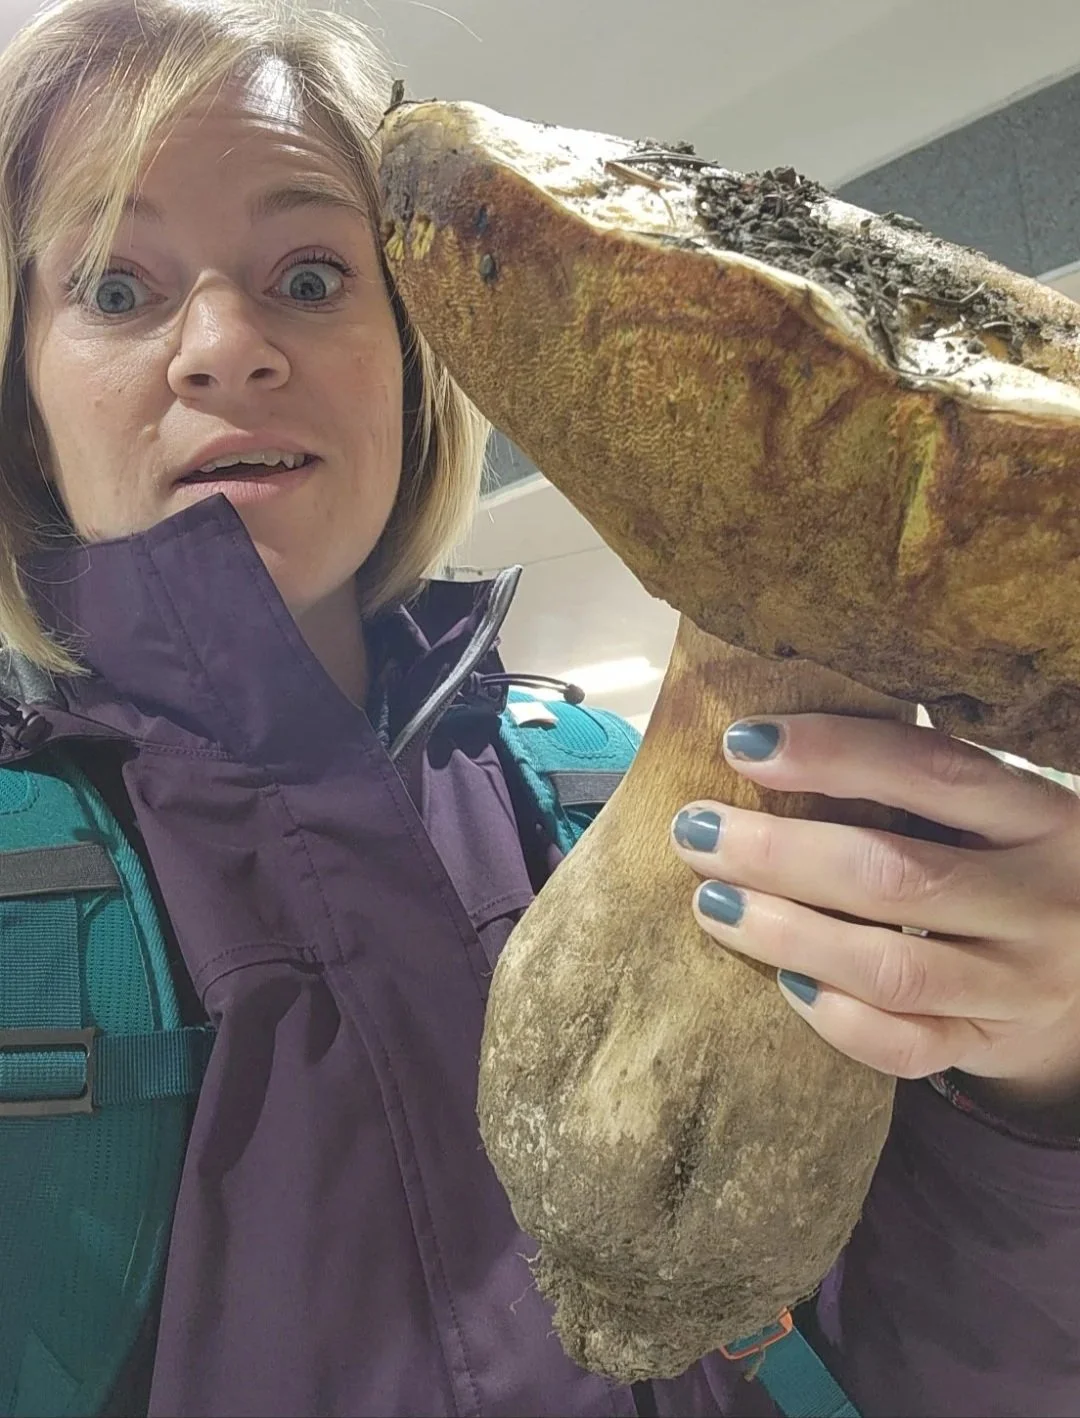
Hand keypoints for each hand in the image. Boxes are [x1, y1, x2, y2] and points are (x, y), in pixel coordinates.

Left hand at [669, 713, 1079, 1113]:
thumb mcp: (993, 815)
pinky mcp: (992, 1044)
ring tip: (711, 901)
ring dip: (785, 933)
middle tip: (695, 831)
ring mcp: (1023, 983)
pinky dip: (836, 1017)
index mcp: (1041, 814)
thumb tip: (761, 746)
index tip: (742, 742)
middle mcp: (1043, 899)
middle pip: (894, 874)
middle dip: (778, 852)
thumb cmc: (1006, 867)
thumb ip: (914, 787)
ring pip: (890, 967)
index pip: (932, 770)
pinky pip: (903, 1045)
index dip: (834, 752)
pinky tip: (783, 982)